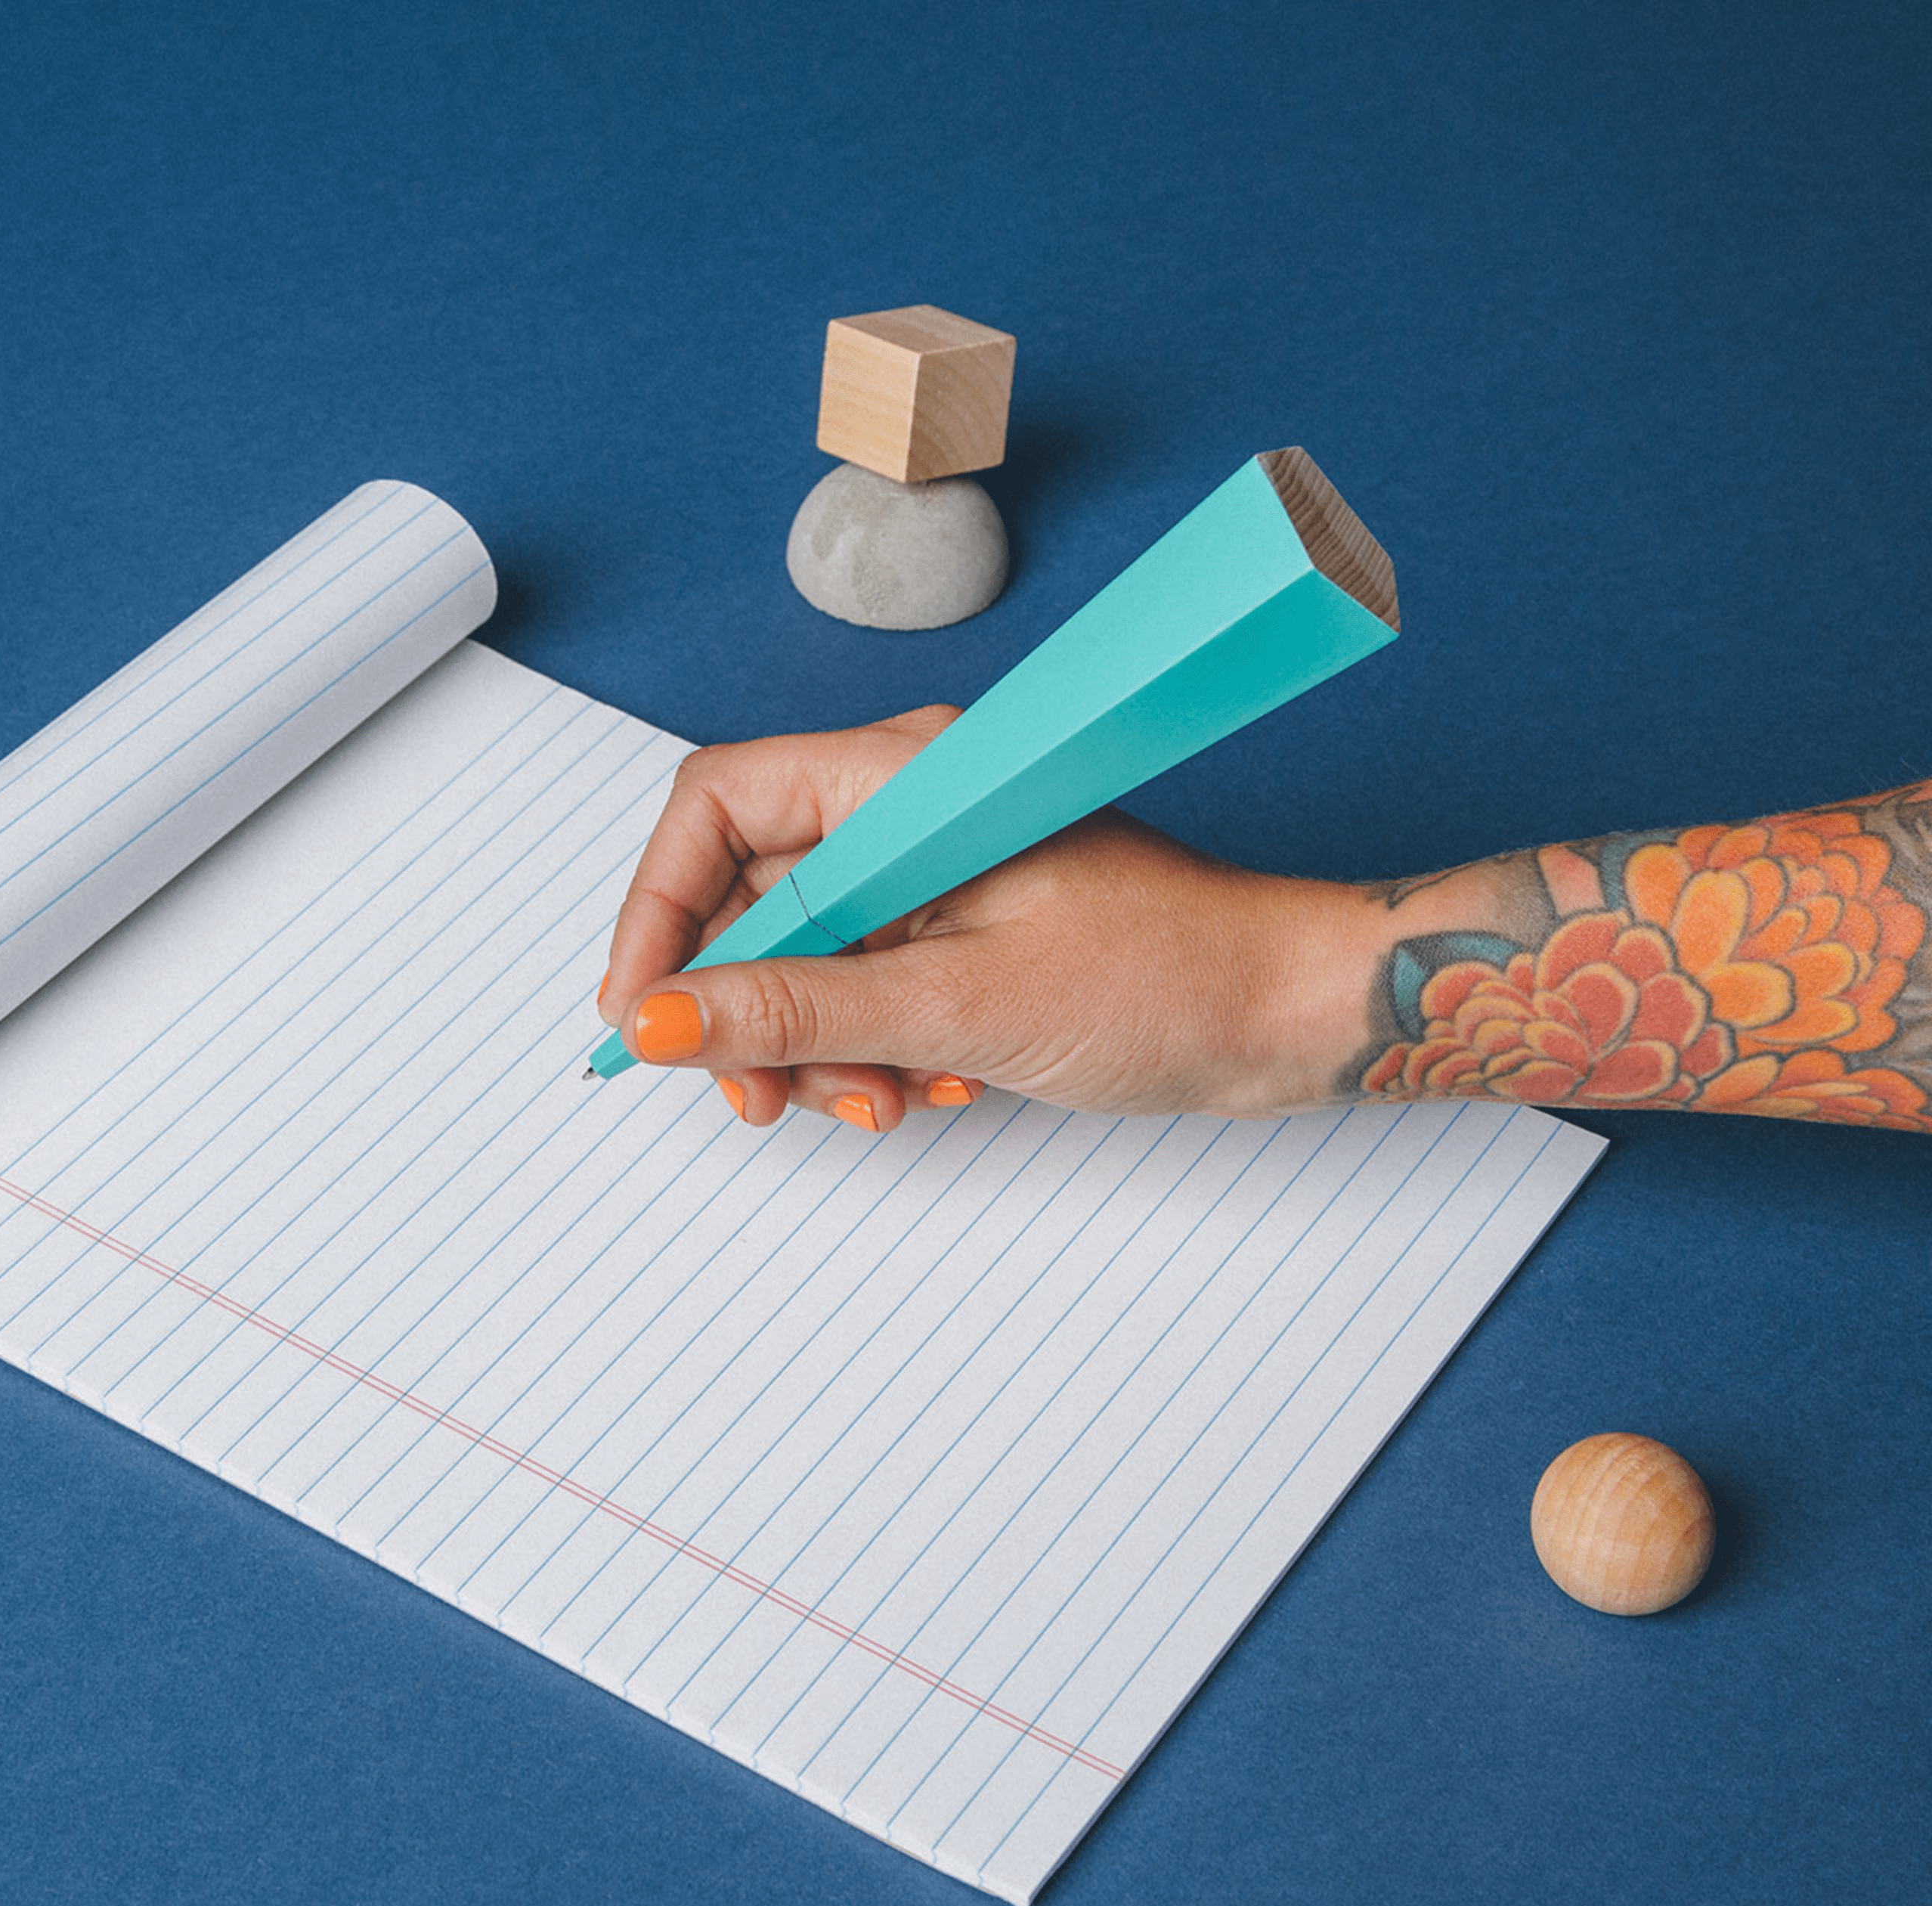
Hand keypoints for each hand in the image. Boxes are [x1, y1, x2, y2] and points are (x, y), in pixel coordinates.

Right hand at [593, 706, 1385, 1129]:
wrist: (1291, 1013)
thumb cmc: (1171, 978)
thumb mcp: (958, 1009)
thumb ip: (798, 1013)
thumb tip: (662, 1021)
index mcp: (906, 776)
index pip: (716, 806)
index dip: (658, 911)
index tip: (640, 1015)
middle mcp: (909, 806)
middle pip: (750, 892)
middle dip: (742, 1007)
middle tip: (759, 1099)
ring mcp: (935, 869)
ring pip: (802, 954)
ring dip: (812, 1046)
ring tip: (875, 1103)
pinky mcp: (961, 926)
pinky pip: (862, 982)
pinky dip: (867, 1048)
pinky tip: (921, 1089)